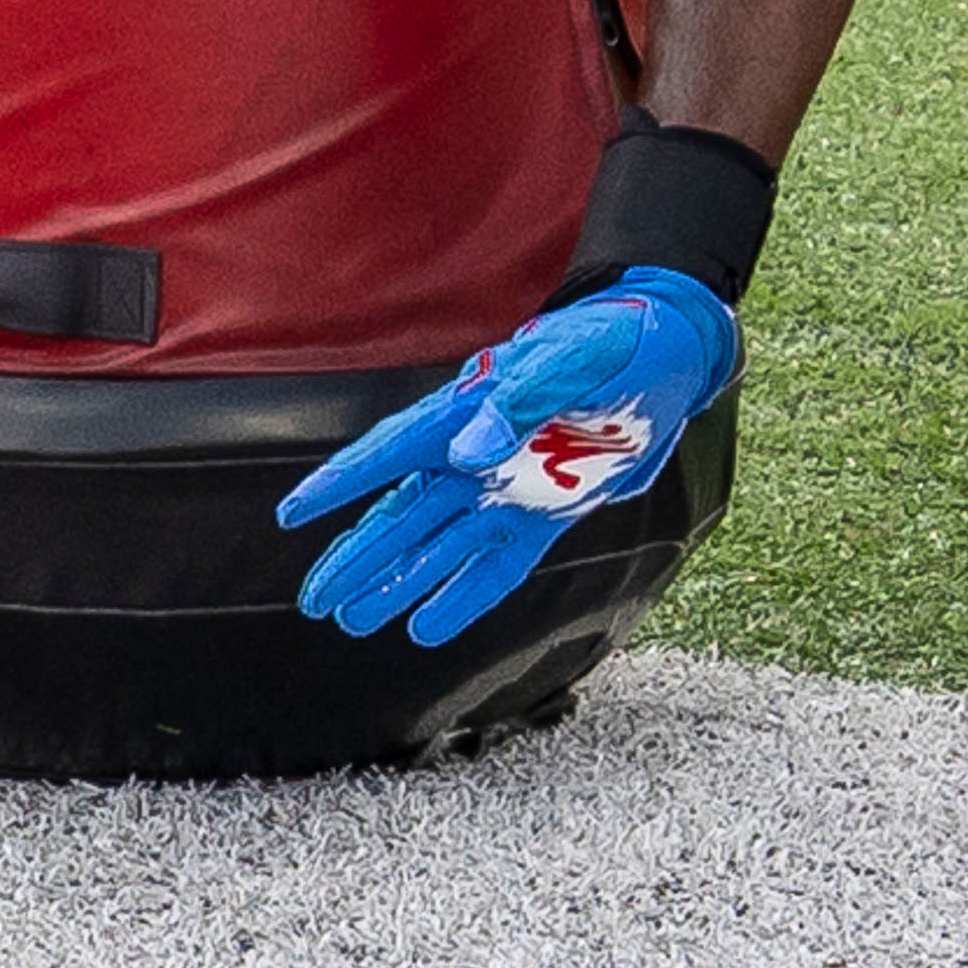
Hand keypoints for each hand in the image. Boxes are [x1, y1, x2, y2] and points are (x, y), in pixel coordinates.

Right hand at [276, 267, 740, 646]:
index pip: (391, 451)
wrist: (676, 354)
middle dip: (359, 557)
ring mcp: (511, 487)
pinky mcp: (549, 512)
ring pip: (440, 547)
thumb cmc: (616, 340)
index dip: (340, 483)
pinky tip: (426, 626)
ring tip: (353, 621)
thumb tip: (466, 453)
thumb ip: (521, 400)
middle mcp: (477, 455)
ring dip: (398, 584)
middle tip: (315, 601)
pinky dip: (465, 596)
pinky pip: (497, 563)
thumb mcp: (574, 358)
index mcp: (468, 409)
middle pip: (404, 514)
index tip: (291, 514)